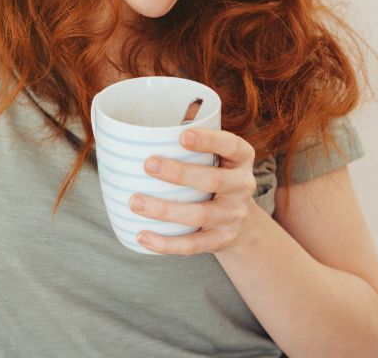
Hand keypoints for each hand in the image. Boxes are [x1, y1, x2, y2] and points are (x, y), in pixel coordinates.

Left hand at [129, 128, 257, 255]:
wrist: (240, 221)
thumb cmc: (215, 176)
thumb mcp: (216, 157)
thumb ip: (191, 145)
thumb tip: (141, 132)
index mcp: (241, 159)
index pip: (231, 146)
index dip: (209, 140)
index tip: (182, 135)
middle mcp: (241, 186)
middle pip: (213, 180)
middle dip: (179, 173)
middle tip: (148, 164)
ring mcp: (233, 215)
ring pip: (199, 215)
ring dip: (164, 209)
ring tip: (135, 202)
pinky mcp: (221, 240)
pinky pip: (192, 245)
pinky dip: (166, 243)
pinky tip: (142, 235)